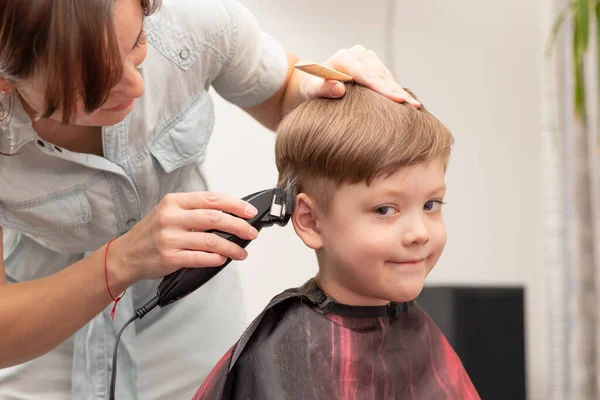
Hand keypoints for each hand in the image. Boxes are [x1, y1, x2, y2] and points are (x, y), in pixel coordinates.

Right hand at [108, 191, 259, 283]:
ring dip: (231, 247)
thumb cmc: (151, 233)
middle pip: (214, 218)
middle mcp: (171, 217)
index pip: (211, 199)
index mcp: (174, 201)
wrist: (125, 255)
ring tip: (242, 252)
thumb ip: (195, 211)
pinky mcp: (168, 257)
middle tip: (251, 232)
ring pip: (210, 241)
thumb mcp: (170, 212)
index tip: (250, 212)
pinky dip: (215, 259)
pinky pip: (199, 258)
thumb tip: (230, 215)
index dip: (235, 205)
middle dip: (238, 226)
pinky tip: (223, 259)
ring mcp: (169, 238)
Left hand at [299, 45, 419, 107]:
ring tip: (413, 106)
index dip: (383, 88)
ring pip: (386, 76)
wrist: (313, 80)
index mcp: (344, 57)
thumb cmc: (312, 87)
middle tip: (413, 106)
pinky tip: (405, 101)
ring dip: (398, 90)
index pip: (366, 74)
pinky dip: (395, 89)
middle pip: (380, 75)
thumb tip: (339, 89)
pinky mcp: (372, 64)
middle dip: (396, 91)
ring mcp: (366, 57)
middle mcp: (357, 53)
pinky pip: (386, 77)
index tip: (397, 100)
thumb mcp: (312, 90)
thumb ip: (323, 89)